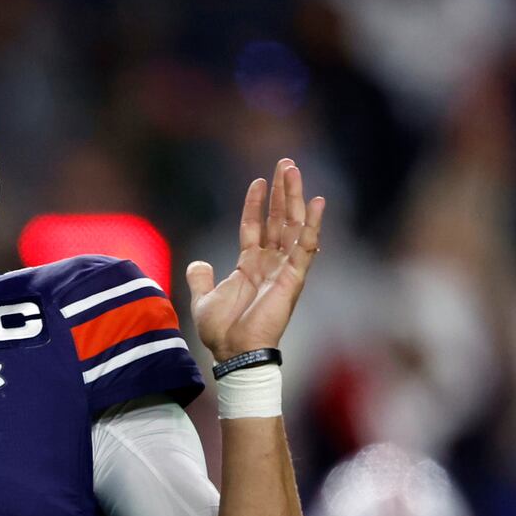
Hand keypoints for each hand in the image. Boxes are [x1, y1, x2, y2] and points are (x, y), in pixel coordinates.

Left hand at [186, 158, 325, 362]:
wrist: (232, 352)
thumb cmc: (221, 332)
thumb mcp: (204, 298)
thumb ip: (201, 278)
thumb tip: (197, 263)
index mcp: (250, 265)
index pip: (255, 226)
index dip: (256, 203)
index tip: (259, 181)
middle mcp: (270, 263)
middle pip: (279, 219)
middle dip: (282, 192)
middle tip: (286, 163)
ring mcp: (284, 269)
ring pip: (292, 225)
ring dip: (294, 197)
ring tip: (293, 169)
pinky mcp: (293, 278)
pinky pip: (306, 246)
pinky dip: (312, 224)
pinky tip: (317, 201)